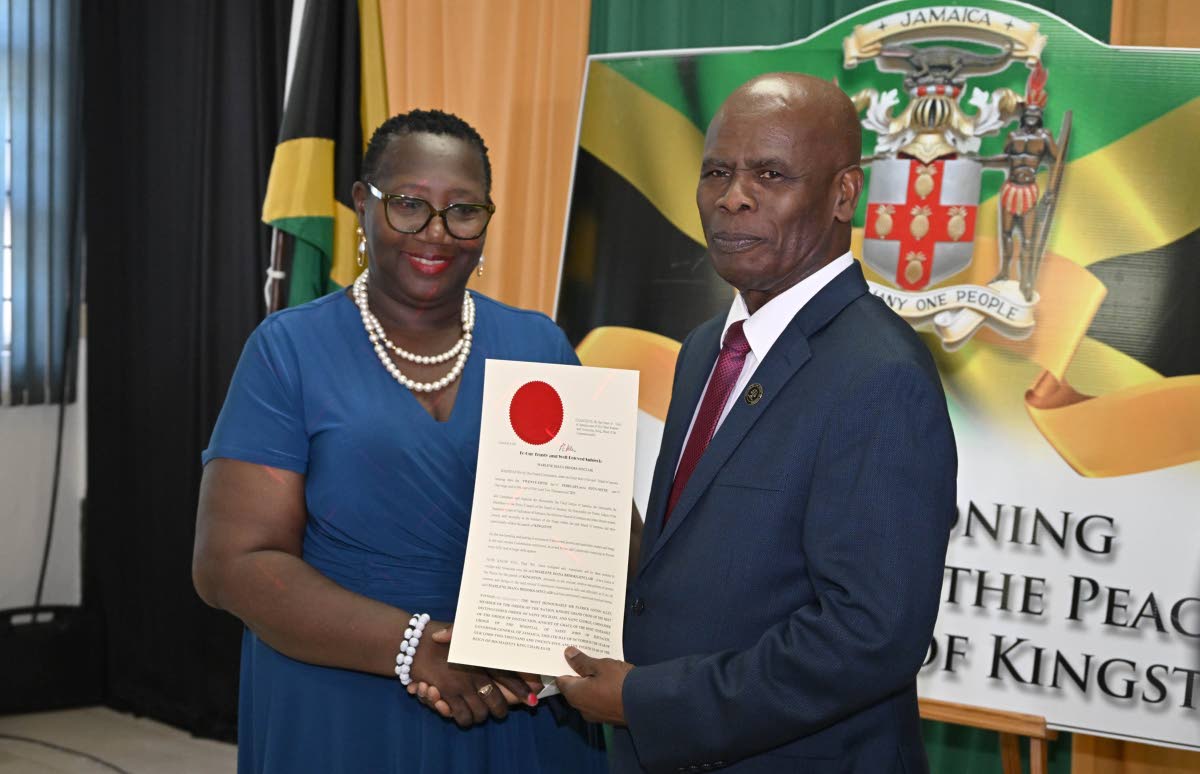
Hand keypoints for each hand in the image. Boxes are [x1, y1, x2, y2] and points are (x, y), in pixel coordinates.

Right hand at [407, 624, 539, 721]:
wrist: (416, 643)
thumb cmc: (442, 637)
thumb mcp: (463, 634)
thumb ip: (480, 643)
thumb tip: (506, 645)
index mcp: (482, 657)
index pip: (508, 676)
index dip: (521, 688)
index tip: (534, 697)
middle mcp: (476, 673)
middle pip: (496, 701)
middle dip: (501, 709)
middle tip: (501, 712)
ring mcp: (462, 685)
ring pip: (480, 713)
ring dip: (481, 716)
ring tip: (482, 715)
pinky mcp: (447, 694)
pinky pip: (461, 715)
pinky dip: (464, 719)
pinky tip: (465, 717)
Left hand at [555, 646, 633, 724]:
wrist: (643, 703)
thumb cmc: (619, 682)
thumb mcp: (600, 666)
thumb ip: (582, 661)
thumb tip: (567, 654)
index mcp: (574, 694)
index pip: (560, 679)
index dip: (562, 666)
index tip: (565, 655)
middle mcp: (580, 707)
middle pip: (572, 688)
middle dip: (576, 673)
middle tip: (582, 656)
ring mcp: (593, 714)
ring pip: (585, 695)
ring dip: (588, 682)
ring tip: (596, 665)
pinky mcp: (605, 716)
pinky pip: (596, 700)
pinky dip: (597, 690)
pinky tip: (606, 679)